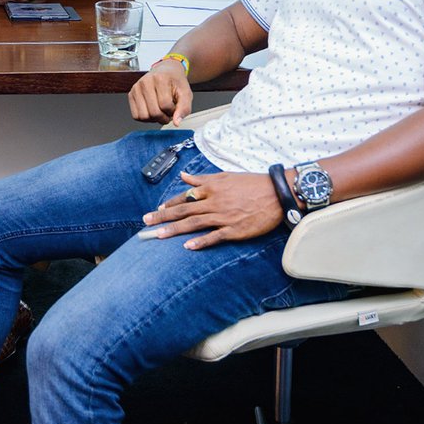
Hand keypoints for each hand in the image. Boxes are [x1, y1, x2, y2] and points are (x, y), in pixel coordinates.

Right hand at [128, 61, 191, 124]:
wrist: (166, 71)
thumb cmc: (175, 82)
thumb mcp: (186, 93)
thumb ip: (184, 108)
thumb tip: (176, 123)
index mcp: (160, 79)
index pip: (165, 105)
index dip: (172, 111)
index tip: (175, 108)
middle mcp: (145, 82)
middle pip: (154, 112)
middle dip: (164, 117)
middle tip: (168, 112)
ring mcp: (136, 88)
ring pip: (143, 116)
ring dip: (154, 119)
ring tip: (160, 111)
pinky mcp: (131, 94)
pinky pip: (136, 116)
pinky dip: (145, 118)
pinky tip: (152, 111)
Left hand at [139, 171, 281, 249]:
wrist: (276, 193)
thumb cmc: (251, 184)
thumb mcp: (224, 176)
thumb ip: (203, 179)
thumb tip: (184, 177)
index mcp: (211, 188)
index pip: (185, 196)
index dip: (170, 203)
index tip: (157, 208)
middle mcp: (213, 201)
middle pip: (183, 210)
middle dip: (163, 216)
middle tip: (146, 221)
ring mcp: (223, 216)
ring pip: (194, 223)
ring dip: (175, 229)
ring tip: (159, 234)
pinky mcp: (234, 229)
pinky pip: (214, 237)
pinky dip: (200, 241)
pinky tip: (187, 246)